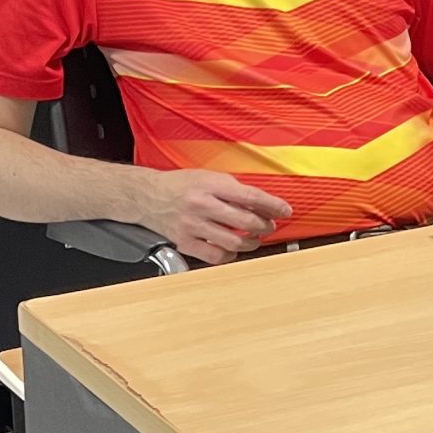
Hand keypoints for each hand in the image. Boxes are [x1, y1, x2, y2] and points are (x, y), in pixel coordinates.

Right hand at [136, 168, 292, 264]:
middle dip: (265, 226)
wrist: (146, 196)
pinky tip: (232, 248)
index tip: (285, 211)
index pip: (250, 196)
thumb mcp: (208, 177)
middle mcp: (201, 205)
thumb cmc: (180, 185)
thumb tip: (262, 203)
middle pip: (245, 221)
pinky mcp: (185, 242)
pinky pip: (216, 256)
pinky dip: (230, 254)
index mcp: (209, 185)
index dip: (272, 205)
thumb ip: (233, 189)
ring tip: (254, 238)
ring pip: (234, 241)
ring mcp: (192, 226)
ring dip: (251, 242)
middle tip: (269, 226)